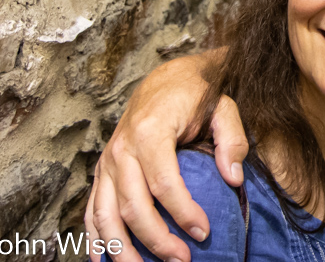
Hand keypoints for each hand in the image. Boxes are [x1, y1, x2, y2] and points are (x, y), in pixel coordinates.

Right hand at [84, 50, 248, 261]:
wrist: (166, 79)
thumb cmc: (196, 95)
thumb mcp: (224, 107)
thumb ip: (232, 140)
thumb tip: (233, 178)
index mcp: (150, 131)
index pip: (163, 182)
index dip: (183, 212)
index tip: (204, 232)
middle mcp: (121, 148)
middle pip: (132, 204)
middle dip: (156, 238)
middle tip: (182, 260)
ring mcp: (107, 161)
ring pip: (104, 213)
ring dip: (121, 248)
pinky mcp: (102, 171)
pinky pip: (91, 209)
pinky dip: (95, 237)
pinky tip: (103, 260)